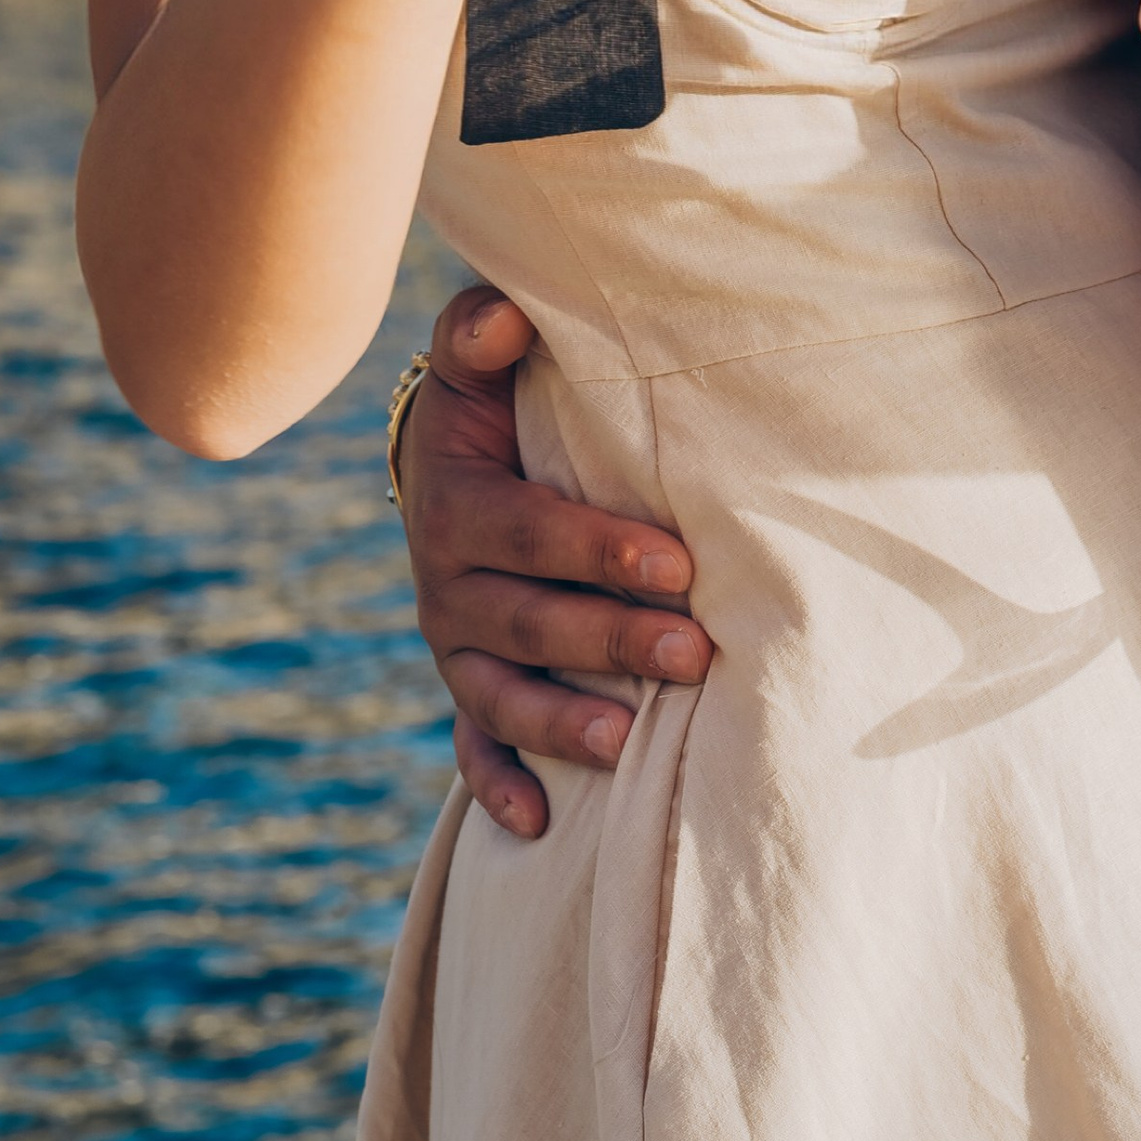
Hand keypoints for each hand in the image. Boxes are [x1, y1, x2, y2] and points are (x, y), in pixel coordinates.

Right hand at [399, 285, 714, 839]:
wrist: (446, 458)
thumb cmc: (491, 399)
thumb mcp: (477, 360)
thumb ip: (481, 332)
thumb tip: (508, 316)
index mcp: (457, 507)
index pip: (530, 533)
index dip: (599, 548)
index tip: (677, 563)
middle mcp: (446, 586)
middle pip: (528, 623)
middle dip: (610, 640)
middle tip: (694, 653)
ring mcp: (454, 646)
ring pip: (502, 696)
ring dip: (562, 724)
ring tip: (628, 744)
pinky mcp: (465, 684)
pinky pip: (472, 745)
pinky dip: (498, 787)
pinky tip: (540, 824)